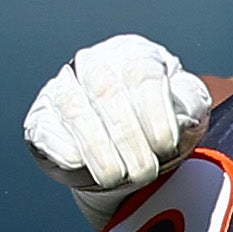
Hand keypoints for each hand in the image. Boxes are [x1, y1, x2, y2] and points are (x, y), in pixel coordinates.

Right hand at [23, 35, 211, 221]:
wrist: (127, 154)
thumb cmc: (159, 126)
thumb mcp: (186, 112)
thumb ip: (192, 105)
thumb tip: (183, 115)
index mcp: (133, 55)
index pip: (141, 73)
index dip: (154, 112)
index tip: (167, 145)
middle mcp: (94, 64)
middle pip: (107, 91)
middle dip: (128, 136)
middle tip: (145, 172)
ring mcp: (63, 89)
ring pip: (75, 109)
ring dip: (97, 148)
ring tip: (117, 176)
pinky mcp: (41, 118)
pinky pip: (44, 128)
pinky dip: (62, 148)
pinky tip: (79, 165)